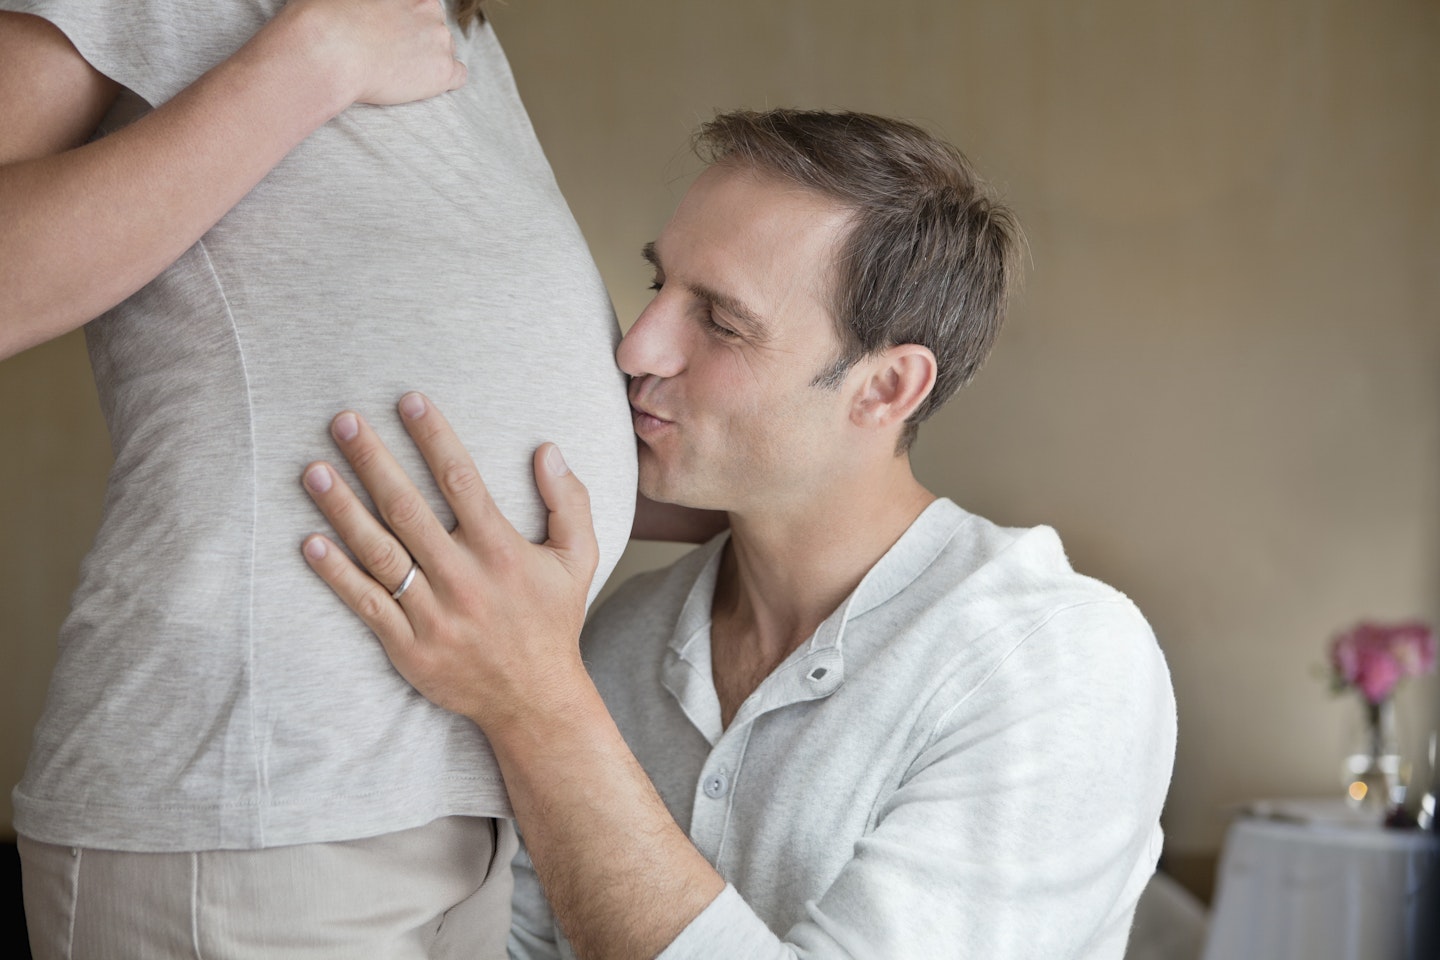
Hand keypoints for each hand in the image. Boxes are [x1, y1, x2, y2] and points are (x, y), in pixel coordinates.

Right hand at [274, 0, 466, 106]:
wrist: (331, 51)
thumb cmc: (326, 20)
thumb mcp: (349, 0)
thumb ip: (366, 7)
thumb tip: (364, 12)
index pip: (422, 6)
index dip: (407, 23)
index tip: (392, 35)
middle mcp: (430, 9)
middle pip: (434, 27)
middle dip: (419, 40)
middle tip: (392, 54)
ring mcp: (440, 39)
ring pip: (445, 51)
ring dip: (428, 61)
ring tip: (400, 71)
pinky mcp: (443, 71)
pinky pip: (458, 76)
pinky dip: (444, 82)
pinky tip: (423, 85)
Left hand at [299, 392, 598, 730]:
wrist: (534, 700)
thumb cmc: (553, 621)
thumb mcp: (580, 559)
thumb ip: (570, 502)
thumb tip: (549, 450)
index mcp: (501, 552)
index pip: (462, 481)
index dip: (434, 438)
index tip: (409, 400)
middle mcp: (463, 578)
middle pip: (407, 509)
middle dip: (372, 460)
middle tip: (341, 421)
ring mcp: (432, 614)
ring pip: (379, 552)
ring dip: (342, 509)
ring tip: (313, 470)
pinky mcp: (408, 645)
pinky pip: (366, 603)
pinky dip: (336, 573)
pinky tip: (310, 542)